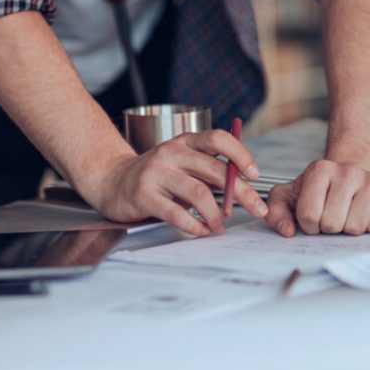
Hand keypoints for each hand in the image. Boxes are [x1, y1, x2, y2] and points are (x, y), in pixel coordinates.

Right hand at [84, 130, 268, 235]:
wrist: (112, 181)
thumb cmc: (156, 175)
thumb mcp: (182, 164)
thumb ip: (209, 169)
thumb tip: (246, 184)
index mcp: (185, 142)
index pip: (218, 139)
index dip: (240, 154)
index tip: (255, 173)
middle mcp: (171, 153)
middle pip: (215, 170)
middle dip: (242, 193)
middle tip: (257, 209)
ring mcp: (156, 173)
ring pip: (198, 193)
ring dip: (217, 214)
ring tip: (221, 226)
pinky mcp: (144, 195)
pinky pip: (176, 213)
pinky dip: (194, 225)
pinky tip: (201, 230)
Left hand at [265, 160, 369, 236]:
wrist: (355, 175)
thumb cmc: (319, 192)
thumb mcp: (290, 196)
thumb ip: (276, 212)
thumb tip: (288, 232)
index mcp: (320, 170)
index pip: (309, 215)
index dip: (309, 225)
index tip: (314, 217)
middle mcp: (348, 172)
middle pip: (332, 224)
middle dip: (328, 229)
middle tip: (332, 217)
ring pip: (355, 228)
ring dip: (348, 230)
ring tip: (347, 216)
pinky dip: (368, 230)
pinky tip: (364, 215)